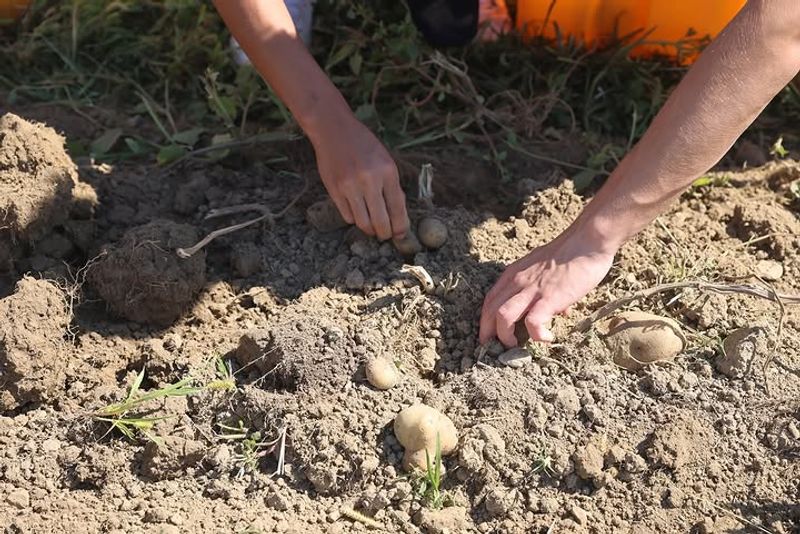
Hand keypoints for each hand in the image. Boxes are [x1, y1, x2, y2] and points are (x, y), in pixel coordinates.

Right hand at [311, 115, 408, 240]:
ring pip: (363, 223)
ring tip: (372, 227)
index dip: (401, 227)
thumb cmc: (363, 145)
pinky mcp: (334, 190)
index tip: (401, 235)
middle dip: (385, 234)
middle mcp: (369, 180)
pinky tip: (358, 213)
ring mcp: (349, 186)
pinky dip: (354, 219)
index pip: (398, 208)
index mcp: (387, 171)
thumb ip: (391, 186)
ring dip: (369, 229)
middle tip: (386, 235)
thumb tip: (398, 216)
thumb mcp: (385, 160)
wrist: (333, 130)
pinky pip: (347, 216)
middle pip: (380, 221)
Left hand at [479, 229, 615, 345]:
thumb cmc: (571, 253)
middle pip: (489, 311)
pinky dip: (537, 335)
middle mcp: (517, 281)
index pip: (489, 300)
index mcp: (514, 274)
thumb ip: (544, 288)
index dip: (485, 321)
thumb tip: (558, 311)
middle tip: (495, 349)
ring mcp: (532, 290)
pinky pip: (533, 323)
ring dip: (505, 336)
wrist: (588, 240)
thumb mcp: (546, 269)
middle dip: (488, 334)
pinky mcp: (549, 298)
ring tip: (516, 346)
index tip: (489, 336)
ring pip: (502, 317)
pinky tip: (547, 338)